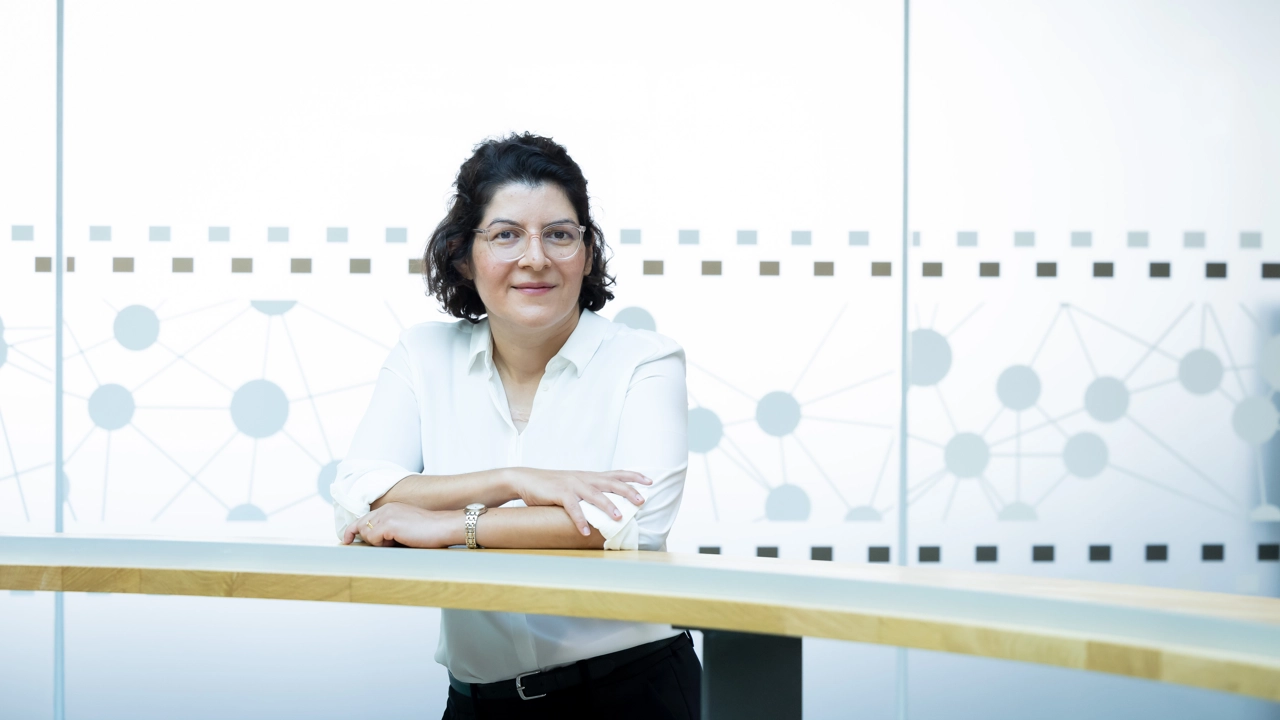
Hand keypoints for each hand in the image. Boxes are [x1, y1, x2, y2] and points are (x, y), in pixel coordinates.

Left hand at [341, 502, 461, 547]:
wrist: (444, 527)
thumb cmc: (430, 532)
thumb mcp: (405, 529)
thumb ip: (389, 531)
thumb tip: (374, 543)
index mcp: (391, 508)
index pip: (364, 518)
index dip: (353, 529)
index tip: (346, 540)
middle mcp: (386, 508)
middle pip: (361, 524)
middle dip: (365, 538)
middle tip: (383, 545)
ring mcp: (387, 515)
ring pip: (365, 532)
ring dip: (376, 542)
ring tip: (396, 541)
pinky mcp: (389, 524)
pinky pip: (372, 538)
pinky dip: (380, 544)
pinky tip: (397, 541)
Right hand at [509, 468, 651, 536]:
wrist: (526, 479)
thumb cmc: (553, 486)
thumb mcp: (575, 485)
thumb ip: (590, 492)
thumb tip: (609, 505)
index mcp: (590, 476)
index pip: (617, 473)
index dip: (634, 476)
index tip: (650, 481)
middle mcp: (584, 479)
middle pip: (611, 483)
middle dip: (628, 491)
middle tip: (642, 501)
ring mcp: (572, 485)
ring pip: (594, 494)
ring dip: (607, 506)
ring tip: (618, 518)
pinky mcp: (559, 493)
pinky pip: (572, 507)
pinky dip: (580, 520)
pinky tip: (585, 532)